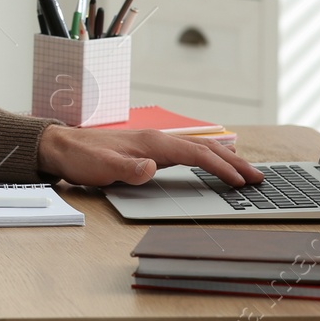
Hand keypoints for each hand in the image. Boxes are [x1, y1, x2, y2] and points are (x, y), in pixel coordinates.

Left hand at [36, 125, 263, 187]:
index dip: (221, 167)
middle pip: (204, 148)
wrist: (61, 146)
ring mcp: (154, 143)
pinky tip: (211, 161)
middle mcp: (157, 140)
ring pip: (198, 148)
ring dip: (224, 159)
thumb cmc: (81, 158)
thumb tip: (150, 168)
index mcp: (152, 143)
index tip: (242, 181)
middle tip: (258, 177)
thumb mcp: (101, 168)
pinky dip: (206, 157)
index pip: (196, 154)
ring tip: (245, 170)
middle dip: (233, 163)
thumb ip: (127, 170)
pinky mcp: (148, 149)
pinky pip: (186, 152)